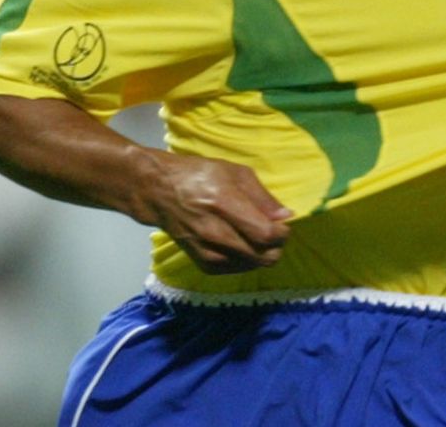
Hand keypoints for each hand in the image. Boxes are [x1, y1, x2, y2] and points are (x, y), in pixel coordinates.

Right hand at [136, 149, 293, 274]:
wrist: (159, 193)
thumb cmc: (200, 176)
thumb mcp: (236, 174)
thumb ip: (263, 198)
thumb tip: (286, 217)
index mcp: (224, 205)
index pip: (265, 235)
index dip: (282, 233)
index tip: (283, 224)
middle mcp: (215, 232)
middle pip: (263, 256)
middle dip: (276, 245)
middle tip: (272, 231)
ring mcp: (206, 250)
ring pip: (253, 265)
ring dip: (262, 253)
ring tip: (256, 235)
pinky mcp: (201, 263)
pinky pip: (236, 270)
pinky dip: (246, 260)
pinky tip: (243, 244)